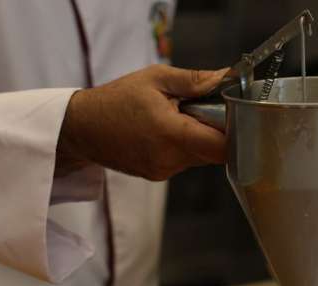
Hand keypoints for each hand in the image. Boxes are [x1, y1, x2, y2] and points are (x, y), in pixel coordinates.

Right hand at [56, 64, 226, 180]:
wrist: (81, 128)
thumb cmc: (114, 100)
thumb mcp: (155, 79)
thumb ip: (193, 81)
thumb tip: (225, 78)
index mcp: (171, 134)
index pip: (223, 146)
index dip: (235, 131)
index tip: (233, 113)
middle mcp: (169, 159)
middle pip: (214, 152)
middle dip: (216, 130)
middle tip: (201, 108)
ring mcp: (162, 171)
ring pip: (199, 157)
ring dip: (198, 138)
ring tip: (177, 117)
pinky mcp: (156, 175)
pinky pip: (183, 161)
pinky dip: (183, 146)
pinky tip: (165, 130)